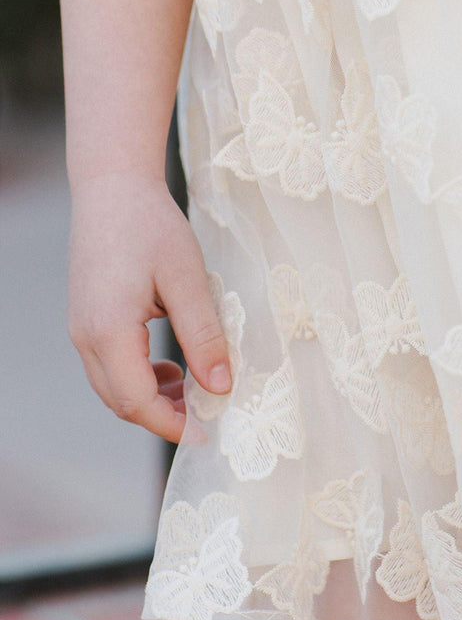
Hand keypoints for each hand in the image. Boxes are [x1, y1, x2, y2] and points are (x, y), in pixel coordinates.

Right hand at [67, 170, 231, 441]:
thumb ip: (204, 335)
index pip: (137, 401)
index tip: (208, 431)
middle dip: (164, 416)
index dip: (173, 424)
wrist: (113, 187)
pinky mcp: (88, 319)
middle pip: (121, 401)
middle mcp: (86, 337)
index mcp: (108, 331)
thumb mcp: (188, 279)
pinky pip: (110, 365)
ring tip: (196, 389)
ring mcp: (81, 329)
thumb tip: (221, 386)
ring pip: (113, 387)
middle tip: (209, 414)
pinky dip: (140, 377)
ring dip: (152, 398)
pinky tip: (173, 366)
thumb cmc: (151, 225)